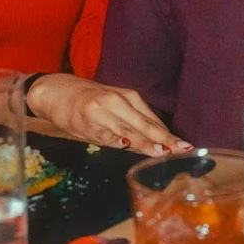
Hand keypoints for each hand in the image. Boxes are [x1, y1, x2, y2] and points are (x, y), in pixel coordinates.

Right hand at [26, 74, 182, 154]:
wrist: (56, 91)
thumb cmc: (89, 100)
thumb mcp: (114, 105)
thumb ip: (134, 121)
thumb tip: (158, 142)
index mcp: (129, 97)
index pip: (154, 121)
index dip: (170, 135)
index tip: (187, 147)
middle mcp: (118, 102)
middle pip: (146, 125)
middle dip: (165, 140)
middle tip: (183, 150)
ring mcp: (102, 112)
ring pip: (128, 131)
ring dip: (145, 143)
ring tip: (162, 152)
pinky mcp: (86, 122)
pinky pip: (104, 134)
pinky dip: (115, 140)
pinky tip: (125, 145)